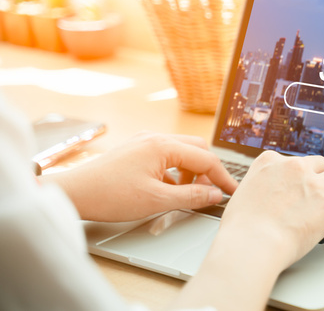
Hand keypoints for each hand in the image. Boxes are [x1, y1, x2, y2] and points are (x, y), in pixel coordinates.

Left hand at [41, 132, 236, 221]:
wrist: (74, 192)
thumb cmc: (110, 195)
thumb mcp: (157, 200)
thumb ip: (191, 196)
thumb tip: (214, 195)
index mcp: (164, 146)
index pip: (206, 159)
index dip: (223, 178)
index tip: (233, 192)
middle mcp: (156, 138)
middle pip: (197, 149)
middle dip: (208, 170)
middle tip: (210, 193)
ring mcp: (145, 141)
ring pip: (182, 151)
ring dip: (191, 170)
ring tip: (187, 192)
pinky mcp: (136, 149)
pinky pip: (166, 155)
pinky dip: (175, 170)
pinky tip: (168, 188)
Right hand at [219, 151, 323, 270]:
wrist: (250, 245)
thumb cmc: (241, 229)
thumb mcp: (241, 193)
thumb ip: (257, 186)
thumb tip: (262, 194)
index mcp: (270, 161)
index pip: (295, 160)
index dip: (301, 175)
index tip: (302, 186)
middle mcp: (294, 167)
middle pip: (322, 163)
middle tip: (323, 194)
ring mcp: (314, 185)